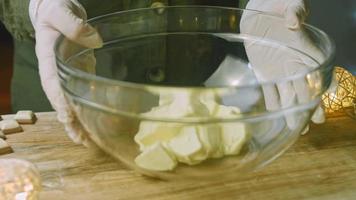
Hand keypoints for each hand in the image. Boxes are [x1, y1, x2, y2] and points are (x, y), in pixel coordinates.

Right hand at [29, 0, 102, 145]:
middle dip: (70, 120)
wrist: (60, 9)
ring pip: (71, 100)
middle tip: (81, 139)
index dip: (60, 101)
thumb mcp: (62, 12)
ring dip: (79, 120)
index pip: (51, 83)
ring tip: (87, 140)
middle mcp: (56, 70)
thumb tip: (95, 40)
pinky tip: (96, 120)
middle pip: (60, 99)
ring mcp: (68, 72)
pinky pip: (82, 92)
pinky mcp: (80, 71)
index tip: (69, 116)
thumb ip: (74, 25)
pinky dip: (88, 107)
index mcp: (47, 57)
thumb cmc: (57, 10)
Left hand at [241, 0, 325, 131]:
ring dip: (292, 112)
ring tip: (296, 128)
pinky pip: (270, 93)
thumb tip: (294, 21)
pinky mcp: (264, 74)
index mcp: (307, 51)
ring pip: (289, 96)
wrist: (259, 11)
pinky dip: (273, 105)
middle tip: (315, 121)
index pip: (320, 71)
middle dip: (311, 106)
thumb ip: (296, 12)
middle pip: (306, 90)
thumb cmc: (279, 5)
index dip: (326, 84)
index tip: (328, 97)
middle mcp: (295, 66)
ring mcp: (280, 72)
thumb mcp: (291, 5)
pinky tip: (275, 117)